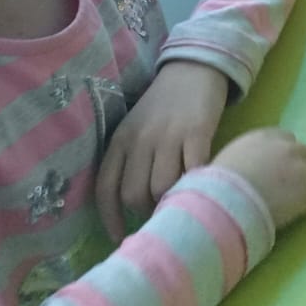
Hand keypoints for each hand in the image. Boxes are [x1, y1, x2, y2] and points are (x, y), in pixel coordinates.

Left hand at [96, 61, 228, 239]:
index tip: (119, 236)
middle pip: (134, 193)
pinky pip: (192, 170)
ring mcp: (169, 136)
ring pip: (161, 186)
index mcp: (120, 140)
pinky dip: (194, 184)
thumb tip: (134, 203)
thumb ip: (132, 159)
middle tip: (160, 209)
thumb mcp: (137, 127)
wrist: (195, 68)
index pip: (106, 187)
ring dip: (170, 200)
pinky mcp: (197, 132)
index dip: (110, 217)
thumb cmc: (165, 104)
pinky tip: (200, 188)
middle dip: (146, 209)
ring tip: (180, 198)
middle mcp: (140, 140)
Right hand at [213, 128, 305, 229]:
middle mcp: (288, 148)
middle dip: (297, 167)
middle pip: (304, 153)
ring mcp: (302, 170)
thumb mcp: (229, 158)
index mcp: (267, 137)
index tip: (275, 167)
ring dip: (305, 185)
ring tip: (290, 201)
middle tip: (284, 185)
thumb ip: (246, 155)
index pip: (286, 138)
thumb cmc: (218, 183)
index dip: (282, 154)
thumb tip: (247, 165)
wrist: (227, 205)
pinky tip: (297, 212)